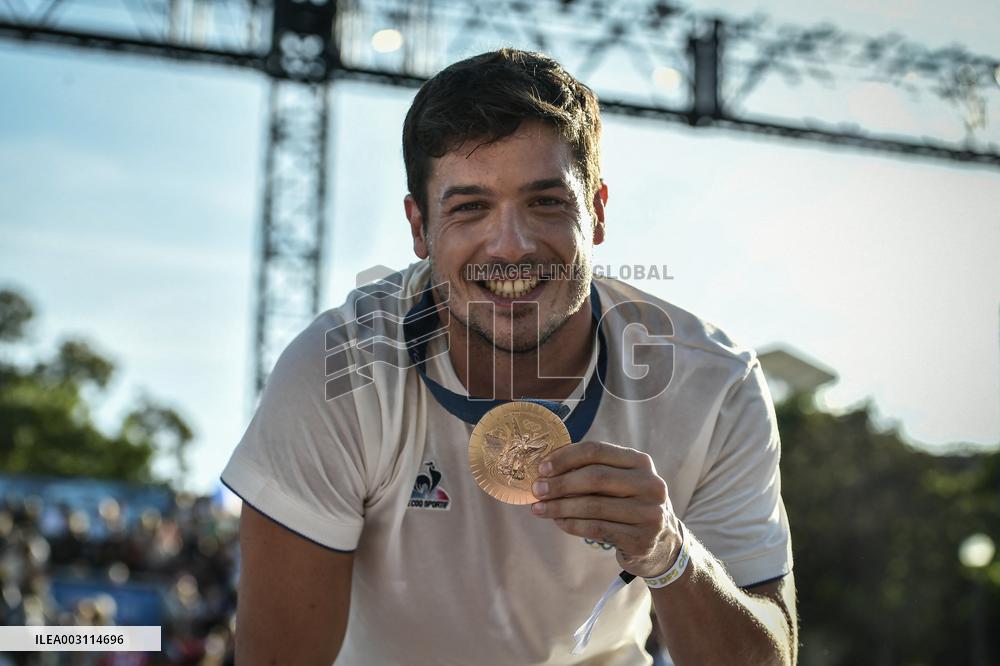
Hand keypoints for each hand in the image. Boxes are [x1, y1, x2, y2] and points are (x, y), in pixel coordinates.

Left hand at [530, 440, 682, 577]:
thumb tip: (545, 468)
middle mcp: (650, 484)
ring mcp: (649, 513)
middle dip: (560, 483)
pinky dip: (572, 525)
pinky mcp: (642, 539)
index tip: (541, 467)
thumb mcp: (619, 481)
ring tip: (539, 509)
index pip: (597, 451)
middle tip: (537, 489)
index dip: (565, 457)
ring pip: (594, 506)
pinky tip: (558, 522)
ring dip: (560, 507)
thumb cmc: (628, 505)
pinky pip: (597, 529)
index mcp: (640, 462)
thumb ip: (591, 470)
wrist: (661, 543)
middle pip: (595, 477)